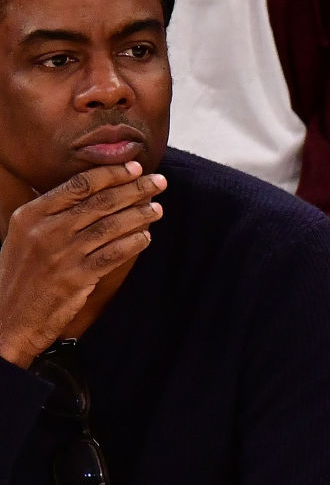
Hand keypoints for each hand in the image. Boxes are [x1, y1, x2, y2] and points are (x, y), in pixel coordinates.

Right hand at [0, 161, 163, 369]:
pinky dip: (133, 243)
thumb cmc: (21, 275)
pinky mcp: (76, 278)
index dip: (111, 174)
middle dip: (134, 189)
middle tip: (159, 182)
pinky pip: (113, 255)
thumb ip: (49, 213)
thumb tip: (83, 190)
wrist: (9, 316)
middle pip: (100, 202)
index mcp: (31, 214)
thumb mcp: (23, 236)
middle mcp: (45, 230)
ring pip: (110, 226)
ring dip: (139, 215)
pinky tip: (147, 237)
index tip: (134, 167)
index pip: (78, 185)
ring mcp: (61, 254)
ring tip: (157, 208)